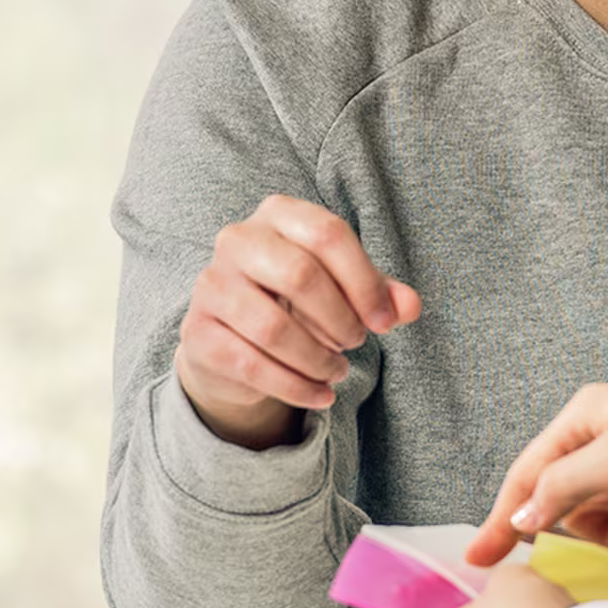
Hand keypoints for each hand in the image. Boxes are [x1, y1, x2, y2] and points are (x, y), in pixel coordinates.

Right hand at [175, 194, 420, 449]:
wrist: (233, 336)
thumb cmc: (299, 299)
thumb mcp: (344, 287)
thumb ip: (380, 292)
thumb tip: (410, 306)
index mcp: (278, 213)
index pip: (328, 233)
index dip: (364, 281)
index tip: (385, 321)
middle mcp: (237, 239)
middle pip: (300, 274)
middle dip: (340, 318)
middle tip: (357, 342)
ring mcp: (211, 285)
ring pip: (273, 327)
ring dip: (318, 358)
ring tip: (338, 371)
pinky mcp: (197, 333)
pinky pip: (252, 365)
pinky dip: (296, 387)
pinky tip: (321, 395)